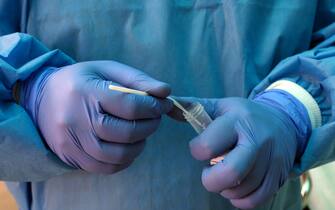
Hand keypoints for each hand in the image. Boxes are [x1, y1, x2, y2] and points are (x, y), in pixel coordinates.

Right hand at [20, 61, 171, 173]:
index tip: (162, 105)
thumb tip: (166, 91)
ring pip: (118, 155)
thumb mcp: (107, 70)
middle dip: (150, 125)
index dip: (154, 107)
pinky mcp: (71, 156)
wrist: (41, 98)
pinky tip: (128, 146)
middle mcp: (76, 119)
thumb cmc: (81, 81)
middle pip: (126, 133)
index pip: (130, 105)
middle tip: (154, 117)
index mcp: (86, 91)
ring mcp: (72, 141)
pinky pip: (106, 167)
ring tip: (141, 132)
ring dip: (139, 145)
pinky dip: (124, 160)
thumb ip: (138, 79)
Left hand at [169, 97, 298, 208]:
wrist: (286, 122)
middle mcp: (257, 139)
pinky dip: (239, 199)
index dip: (197, 150)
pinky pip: (255, 200)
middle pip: (230, 172)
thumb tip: (166, 106)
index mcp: (237, 119)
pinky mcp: (278, 176)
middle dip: (210, 180)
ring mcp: (271, 159)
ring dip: (225, 188)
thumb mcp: (221, 105)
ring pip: (241, 189)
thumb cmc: (244, 115)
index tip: (201, 147)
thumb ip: (193, 107)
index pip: (207, 146)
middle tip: (208, 172)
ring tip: (224, 173)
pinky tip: (236, 185)